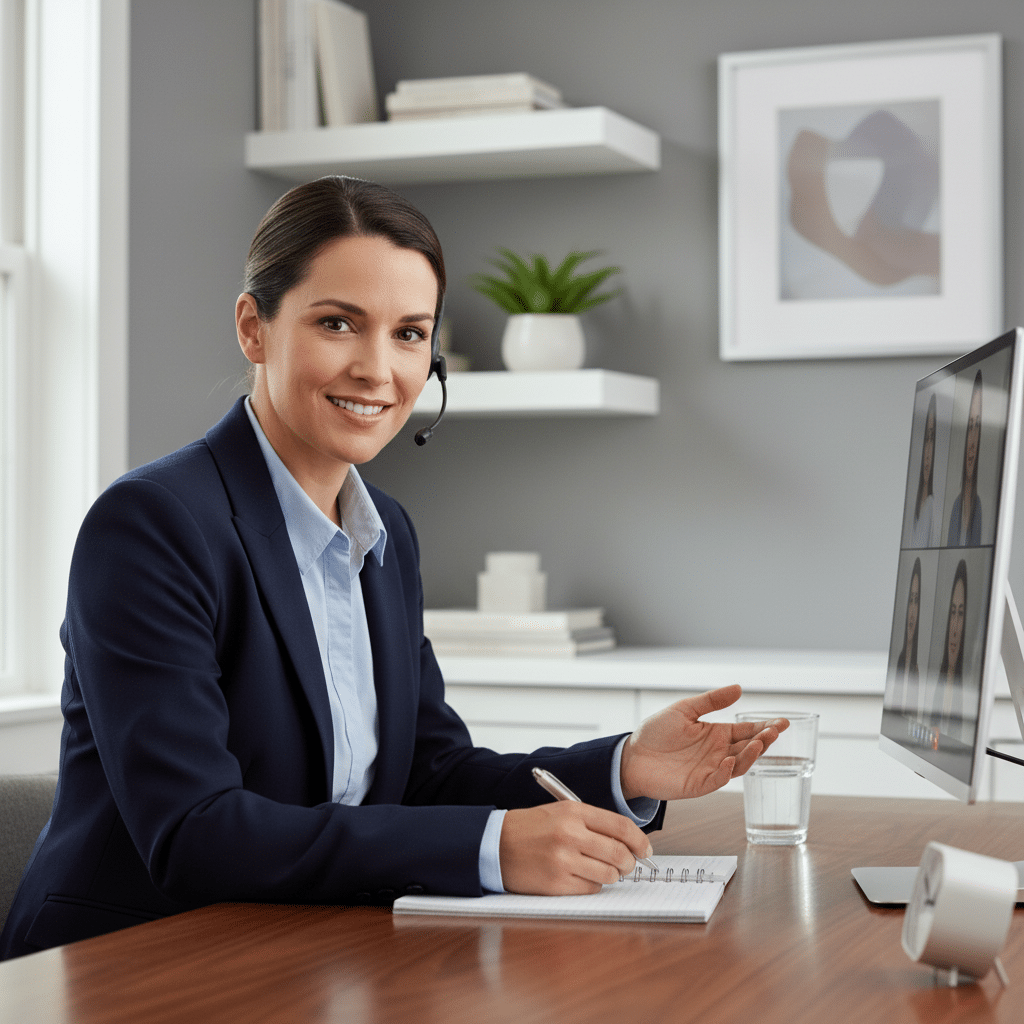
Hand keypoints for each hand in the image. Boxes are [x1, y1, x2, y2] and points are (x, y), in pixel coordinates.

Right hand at [499, 801, 653, 895]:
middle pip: (619, 853)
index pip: (621, 827)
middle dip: (629, 862)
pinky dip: (593, 885)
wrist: (495, 844)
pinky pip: (591, 889)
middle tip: (626, 864)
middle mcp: (570, 834)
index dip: (640, 841)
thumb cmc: (531, 828)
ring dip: (611, 875)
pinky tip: (582, 877)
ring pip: (608, 874)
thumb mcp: (561, 813)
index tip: (645, 850)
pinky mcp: (556, 883)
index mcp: (573, 812)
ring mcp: (563, 860)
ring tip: (600, 869)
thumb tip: (628, 842)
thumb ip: (593, 823)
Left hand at [619, 684, 787, 800]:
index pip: (747, 730)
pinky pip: (717, 779)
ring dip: (751, 755)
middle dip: (764, 739)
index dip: (765, 727)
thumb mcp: (684, 709)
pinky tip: (729, 760)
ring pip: (739, 764)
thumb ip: (711, 701)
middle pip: (748, 747)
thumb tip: (738, 688)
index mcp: (717, 734)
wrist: (632, 755)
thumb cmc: (656, 732)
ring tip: (759, 742)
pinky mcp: (698, 784)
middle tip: (775, 730)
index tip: (782, 722)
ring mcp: (710, 769)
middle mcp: (718, 752)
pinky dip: (725, 771)